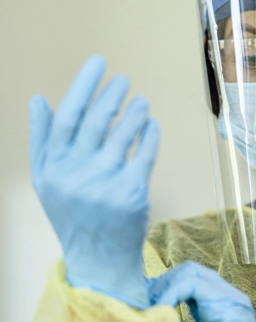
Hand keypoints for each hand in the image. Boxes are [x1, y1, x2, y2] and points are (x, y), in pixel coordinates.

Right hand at [29, 56, 159, 308]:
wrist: (98, 258)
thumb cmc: (74, 215)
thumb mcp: (47, 181)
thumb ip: (42, 140)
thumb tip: (38, 99)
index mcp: (53, 167)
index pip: (67, 116)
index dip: (83, 86)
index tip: (99, 63)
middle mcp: (75, 174)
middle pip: (96, 122)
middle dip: (112, 95)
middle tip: (124, 79)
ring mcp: (105, 185)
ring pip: (123, 136)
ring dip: (134, 113)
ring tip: (141, 101)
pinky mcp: (133, 194)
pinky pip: (144, 155)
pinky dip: (150, 136)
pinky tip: (152, 124)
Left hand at [148, 261, 255, 321]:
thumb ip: (172, 321)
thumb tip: (150, 306)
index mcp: (214, 304)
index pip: (188, 279)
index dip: (164, 284)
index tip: (143, 298)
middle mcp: (223, 295)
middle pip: (189, 271)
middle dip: (164, 281)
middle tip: (145, 298)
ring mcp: (228, 296)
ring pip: (191, 273)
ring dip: (167, 285)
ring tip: (153, 303)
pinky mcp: (229, 302)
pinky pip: (194, 285)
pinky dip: (174, 291)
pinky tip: (163, 305)